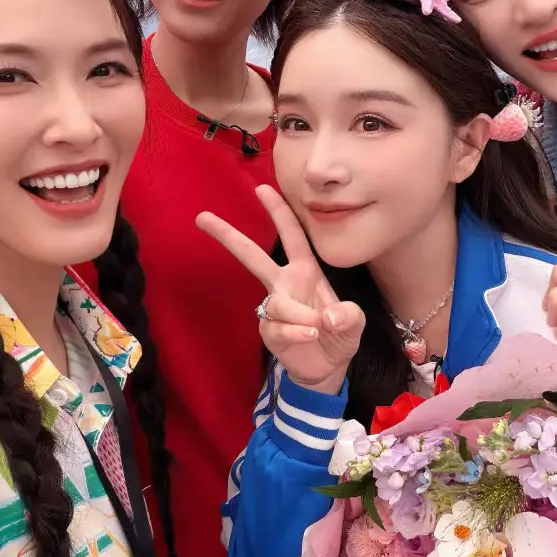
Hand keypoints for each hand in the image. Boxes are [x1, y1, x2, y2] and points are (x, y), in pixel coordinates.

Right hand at [196, 186, 364, 392]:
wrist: (327, 368)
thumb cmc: (340, 334)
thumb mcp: (355, 323)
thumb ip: (349, 317)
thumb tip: (330, 316)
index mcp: (306, 271)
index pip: (293, 235)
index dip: (279, 211)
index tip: (262, 188)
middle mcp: (285, 284)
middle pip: (252, 256)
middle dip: (228, 236)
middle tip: (202, 217)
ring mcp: (274, 307)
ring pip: (278, 303)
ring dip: (300, 316)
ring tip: (318, 328)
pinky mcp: (268, 330)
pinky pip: (277, 327)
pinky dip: (296, 332)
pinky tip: (309, 336)